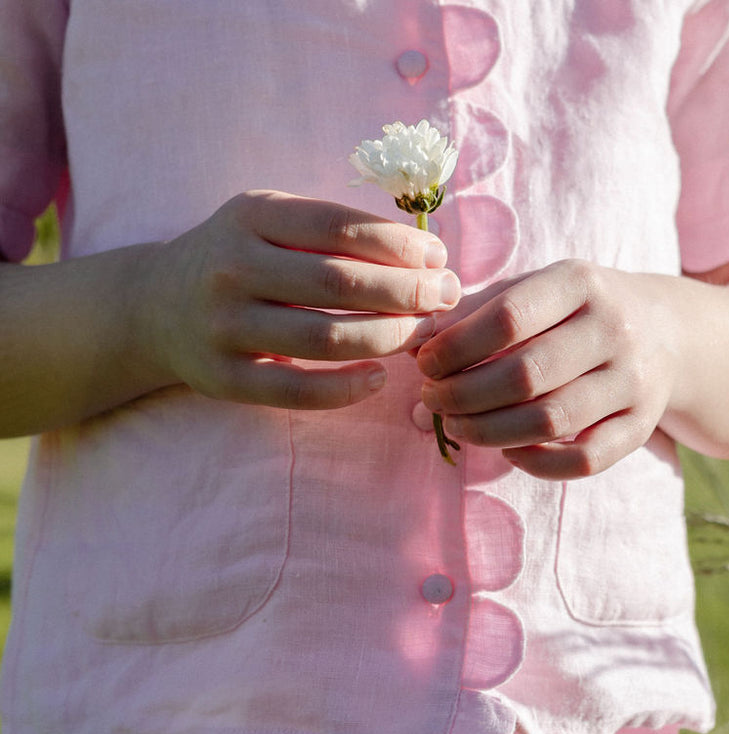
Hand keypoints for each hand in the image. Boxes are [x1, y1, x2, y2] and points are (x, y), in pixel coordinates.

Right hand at [137, 190, 460, 408]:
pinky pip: (297, 392)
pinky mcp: (224, 378)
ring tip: (421, 334)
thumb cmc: (240, 260)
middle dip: (408, 292)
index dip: (400, 244)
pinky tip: (379, 378)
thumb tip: (427, 256)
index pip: (340, 226)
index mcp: (251, 216)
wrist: (154, 307)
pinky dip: (346, 389)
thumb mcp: (270, 223)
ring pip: (325, 339)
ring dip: (388, 338)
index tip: (439, 258)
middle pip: (340, 283)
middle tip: (445, 297)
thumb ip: (334, 231)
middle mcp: (233, 267)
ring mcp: (225, 326)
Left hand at [416, 260, 677, 478]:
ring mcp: (633, 381)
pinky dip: (537, 463)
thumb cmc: (576, 310)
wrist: (665, 331)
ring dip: (490, 431)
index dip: (456, 347)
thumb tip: (413, 343)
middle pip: (526, 375)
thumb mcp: (535, 289)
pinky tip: (508, 449)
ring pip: (551, 421)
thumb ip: (476, 312)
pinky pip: (584, 460)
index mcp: (581, 282)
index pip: (509, 317)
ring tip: (457, 426)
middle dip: (465, 395)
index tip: (425, 364)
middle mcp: (614, 329)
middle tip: (432, 399)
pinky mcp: (641, 426)